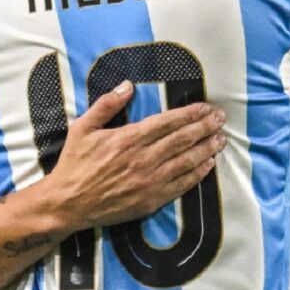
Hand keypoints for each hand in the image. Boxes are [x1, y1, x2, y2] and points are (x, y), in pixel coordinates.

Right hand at [50, 81, 226, 230]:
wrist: (67, 204)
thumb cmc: (74, 164)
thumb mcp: (83, 128)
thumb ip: (107, 105)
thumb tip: (128, 85)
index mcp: (128, 138)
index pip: (167, 122)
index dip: (189, 114)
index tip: (206, 107)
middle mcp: (143, 159)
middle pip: (182, 139)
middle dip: (204, 127)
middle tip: (221, 119)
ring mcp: (149, 181)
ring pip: (186, 161)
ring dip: (206, 149)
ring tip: (221, 139)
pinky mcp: (151, 201)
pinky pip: (180, 186)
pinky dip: (197, 174)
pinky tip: (208, 165)